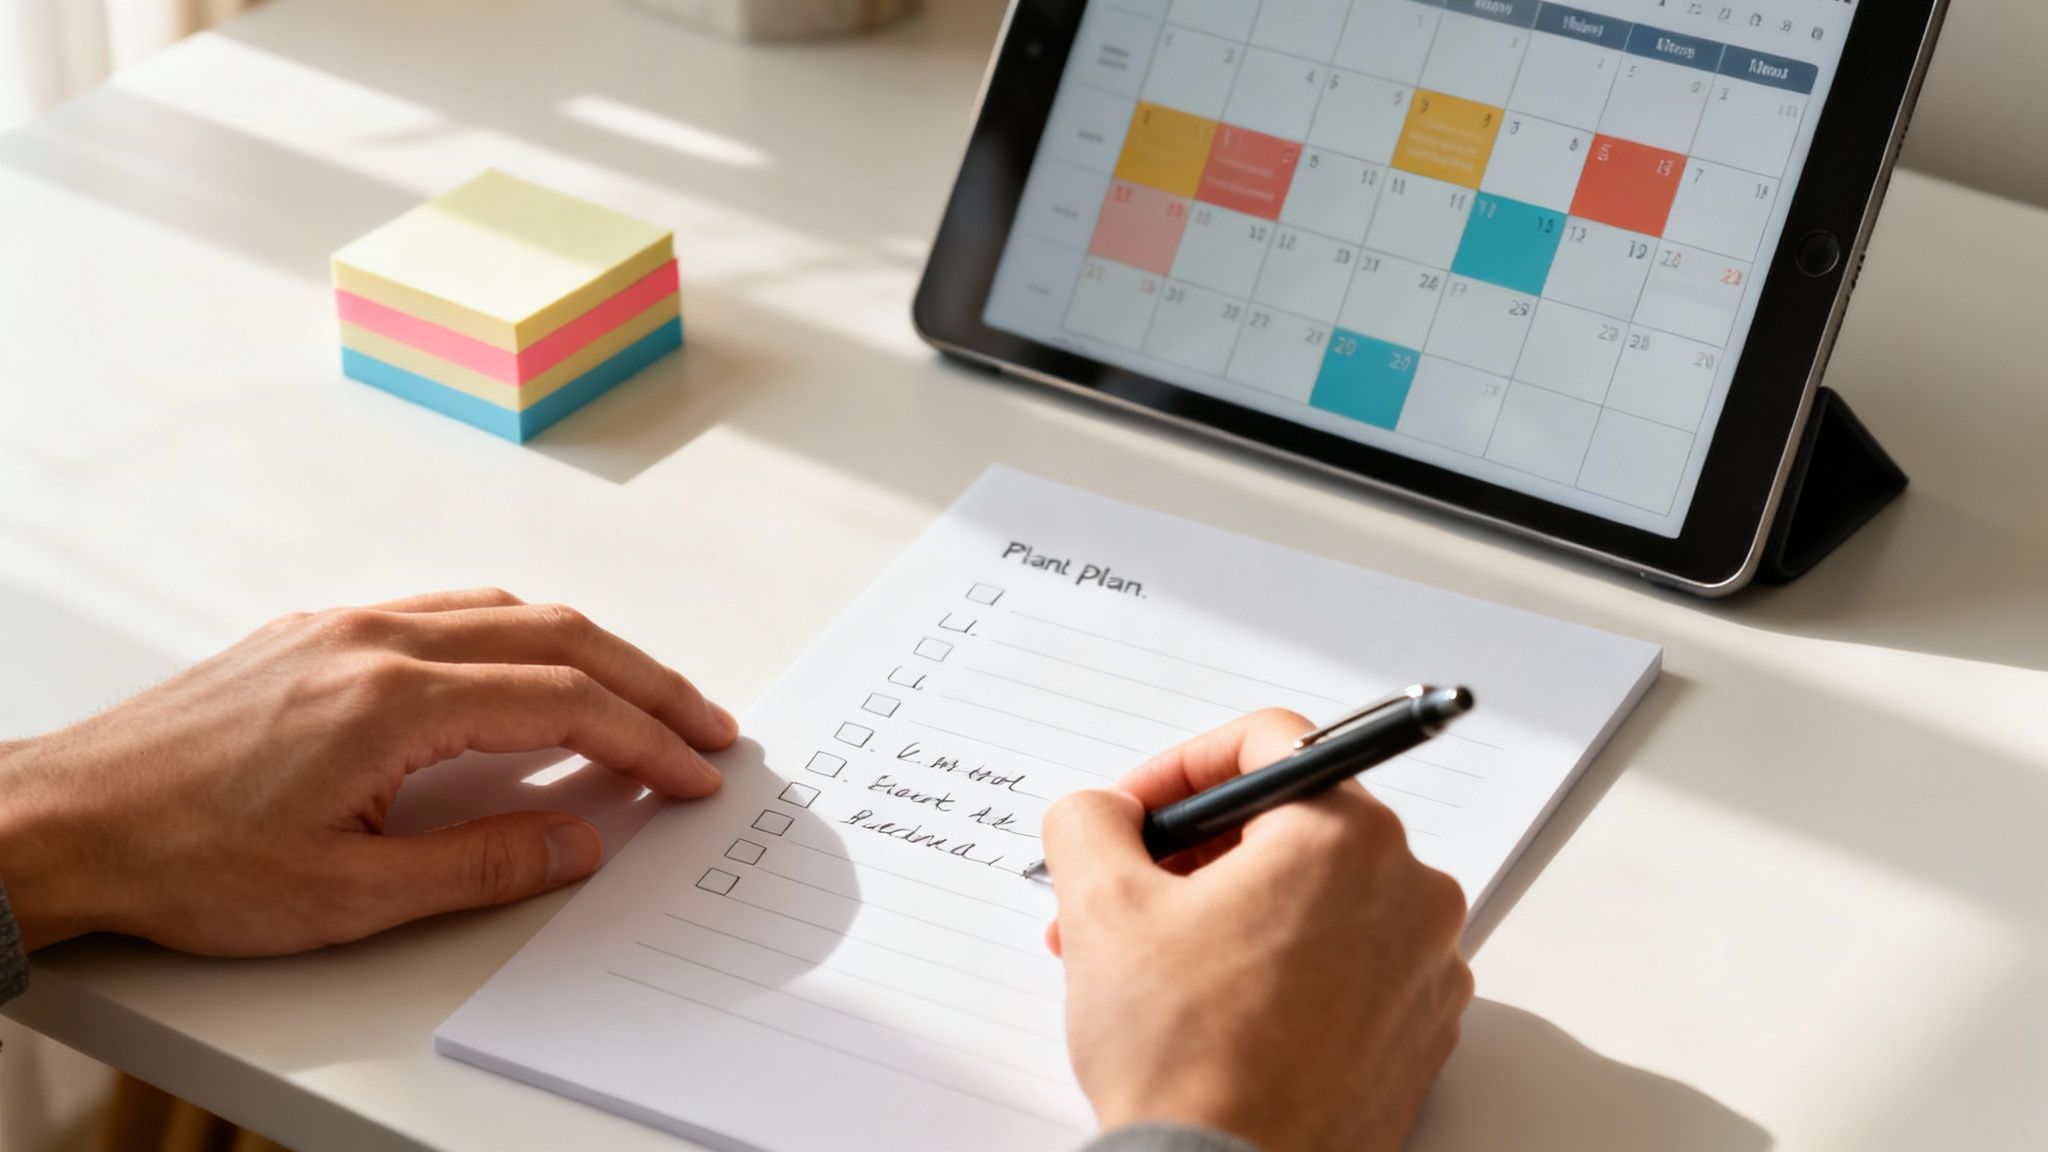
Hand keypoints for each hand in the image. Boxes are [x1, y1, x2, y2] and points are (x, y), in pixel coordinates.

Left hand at [0, 589, 736, 955]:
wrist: (67, 817)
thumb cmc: (186, 861)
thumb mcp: (347, 896)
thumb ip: (481, 863)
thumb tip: (581, 839)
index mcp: (393, 701)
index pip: (563, 702)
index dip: (645, 740)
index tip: (694, 774)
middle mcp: (379, 639)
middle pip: (558, 636)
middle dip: (647, 683)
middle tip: (707, 727)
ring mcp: (348, 624)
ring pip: (508, 609)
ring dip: (592, 650)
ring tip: (643, 698)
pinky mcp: (321, 630)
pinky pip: (452, 608)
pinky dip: (524, 633)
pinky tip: (536, 668)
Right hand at [1043, 710, 1472, 1151]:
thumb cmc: (1186, 1056)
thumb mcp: (1103, 906)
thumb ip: (1092, 820)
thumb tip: (1101, 809)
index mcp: (1348, 837)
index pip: (1268, 742)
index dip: (1180, 768)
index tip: (1135, 812)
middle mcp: (1411, 891)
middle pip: (1291, 824)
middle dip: (1192, 854)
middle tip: (1125, 893)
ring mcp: (1426, 969)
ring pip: (1315, 899)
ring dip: (1227, 912)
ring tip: (1151, 963)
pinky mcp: (1419, 1035)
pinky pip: (1347, 965)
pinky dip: (1280, 967)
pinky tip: (1213, 1008)